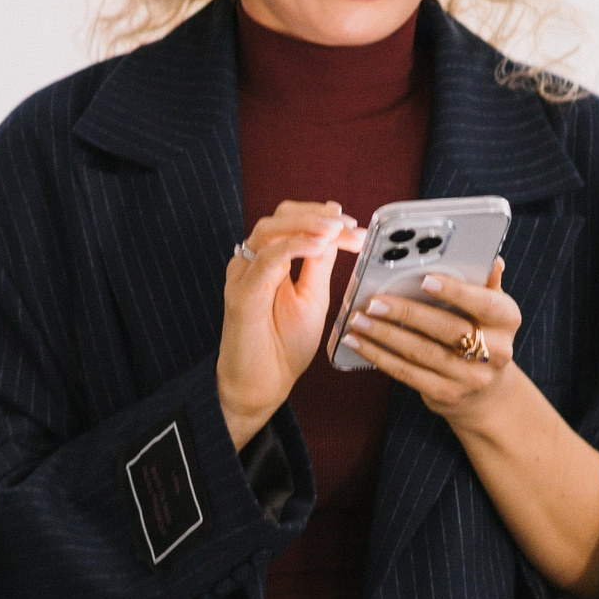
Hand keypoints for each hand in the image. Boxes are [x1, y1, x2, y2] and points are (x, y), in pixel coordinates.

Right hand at [218, 201, 365, 448]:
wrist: (265, 383)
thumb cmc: (285, 344)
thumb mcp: (314, 296)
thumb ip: (320, 262)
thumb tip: (335, 229)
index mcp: (271, 260)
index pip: (293, 221)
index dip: (323, 216)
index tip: (355, 226)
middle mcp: (254, 262)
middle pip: (280, 217)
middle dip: (318, 215)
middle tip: (349, 225)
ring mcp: (245, 275)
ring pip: (270, 230)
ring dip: (307, 224)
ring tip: (336, 230)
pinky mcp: (242, 293)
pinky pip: (267, 260)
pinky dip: (294, 246)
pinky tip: (318, 245)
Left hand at [337, 259, 522, 421]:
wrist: (486, 392)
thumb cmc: (481, 335)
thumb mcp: (491, 309)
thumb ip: (486, 284)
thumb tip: (492, 259)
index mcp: (507, 320)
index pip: (484, 303)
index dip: (455, 291)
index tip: (425, 279)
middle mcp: (495, 351)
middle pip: (446, 329)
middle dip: (406, 314)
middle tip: (374, 301)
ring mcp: (470, 377)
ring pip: (421, 352)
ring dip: (384, 335)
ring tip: (358, 320)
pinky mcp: (446, 394)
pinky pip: (407, 373)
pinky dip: (378, 356)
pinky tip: (358, 343)